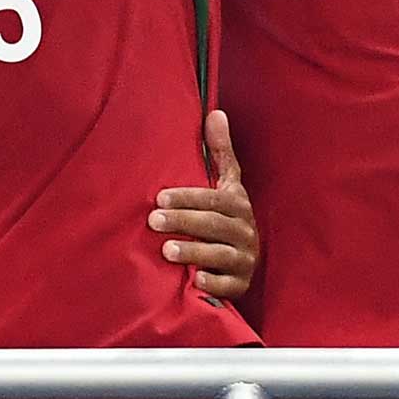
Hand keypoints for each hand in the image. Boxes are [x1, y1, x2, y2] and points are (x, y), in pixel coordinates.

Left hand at [150, 109, 257, 298]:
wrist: (242, 261)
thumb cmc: (225, 218)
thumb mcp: (227, 185)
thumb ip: (220, 151)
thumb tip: (216, 113)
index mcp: (239, 205)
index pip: (216, 199)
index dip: (190, 197)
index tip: (161, 196)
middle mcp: (245, 231)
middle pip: (215, 225)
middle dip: (184, 222)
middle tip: (153, 220)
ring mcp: (244, 259)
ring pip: (220, 255)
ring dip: (194, 251)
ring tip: (166, 250)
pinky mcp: (241, 284)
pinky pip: (229, 285)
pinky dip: (213, 282)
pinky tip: (195, 280)